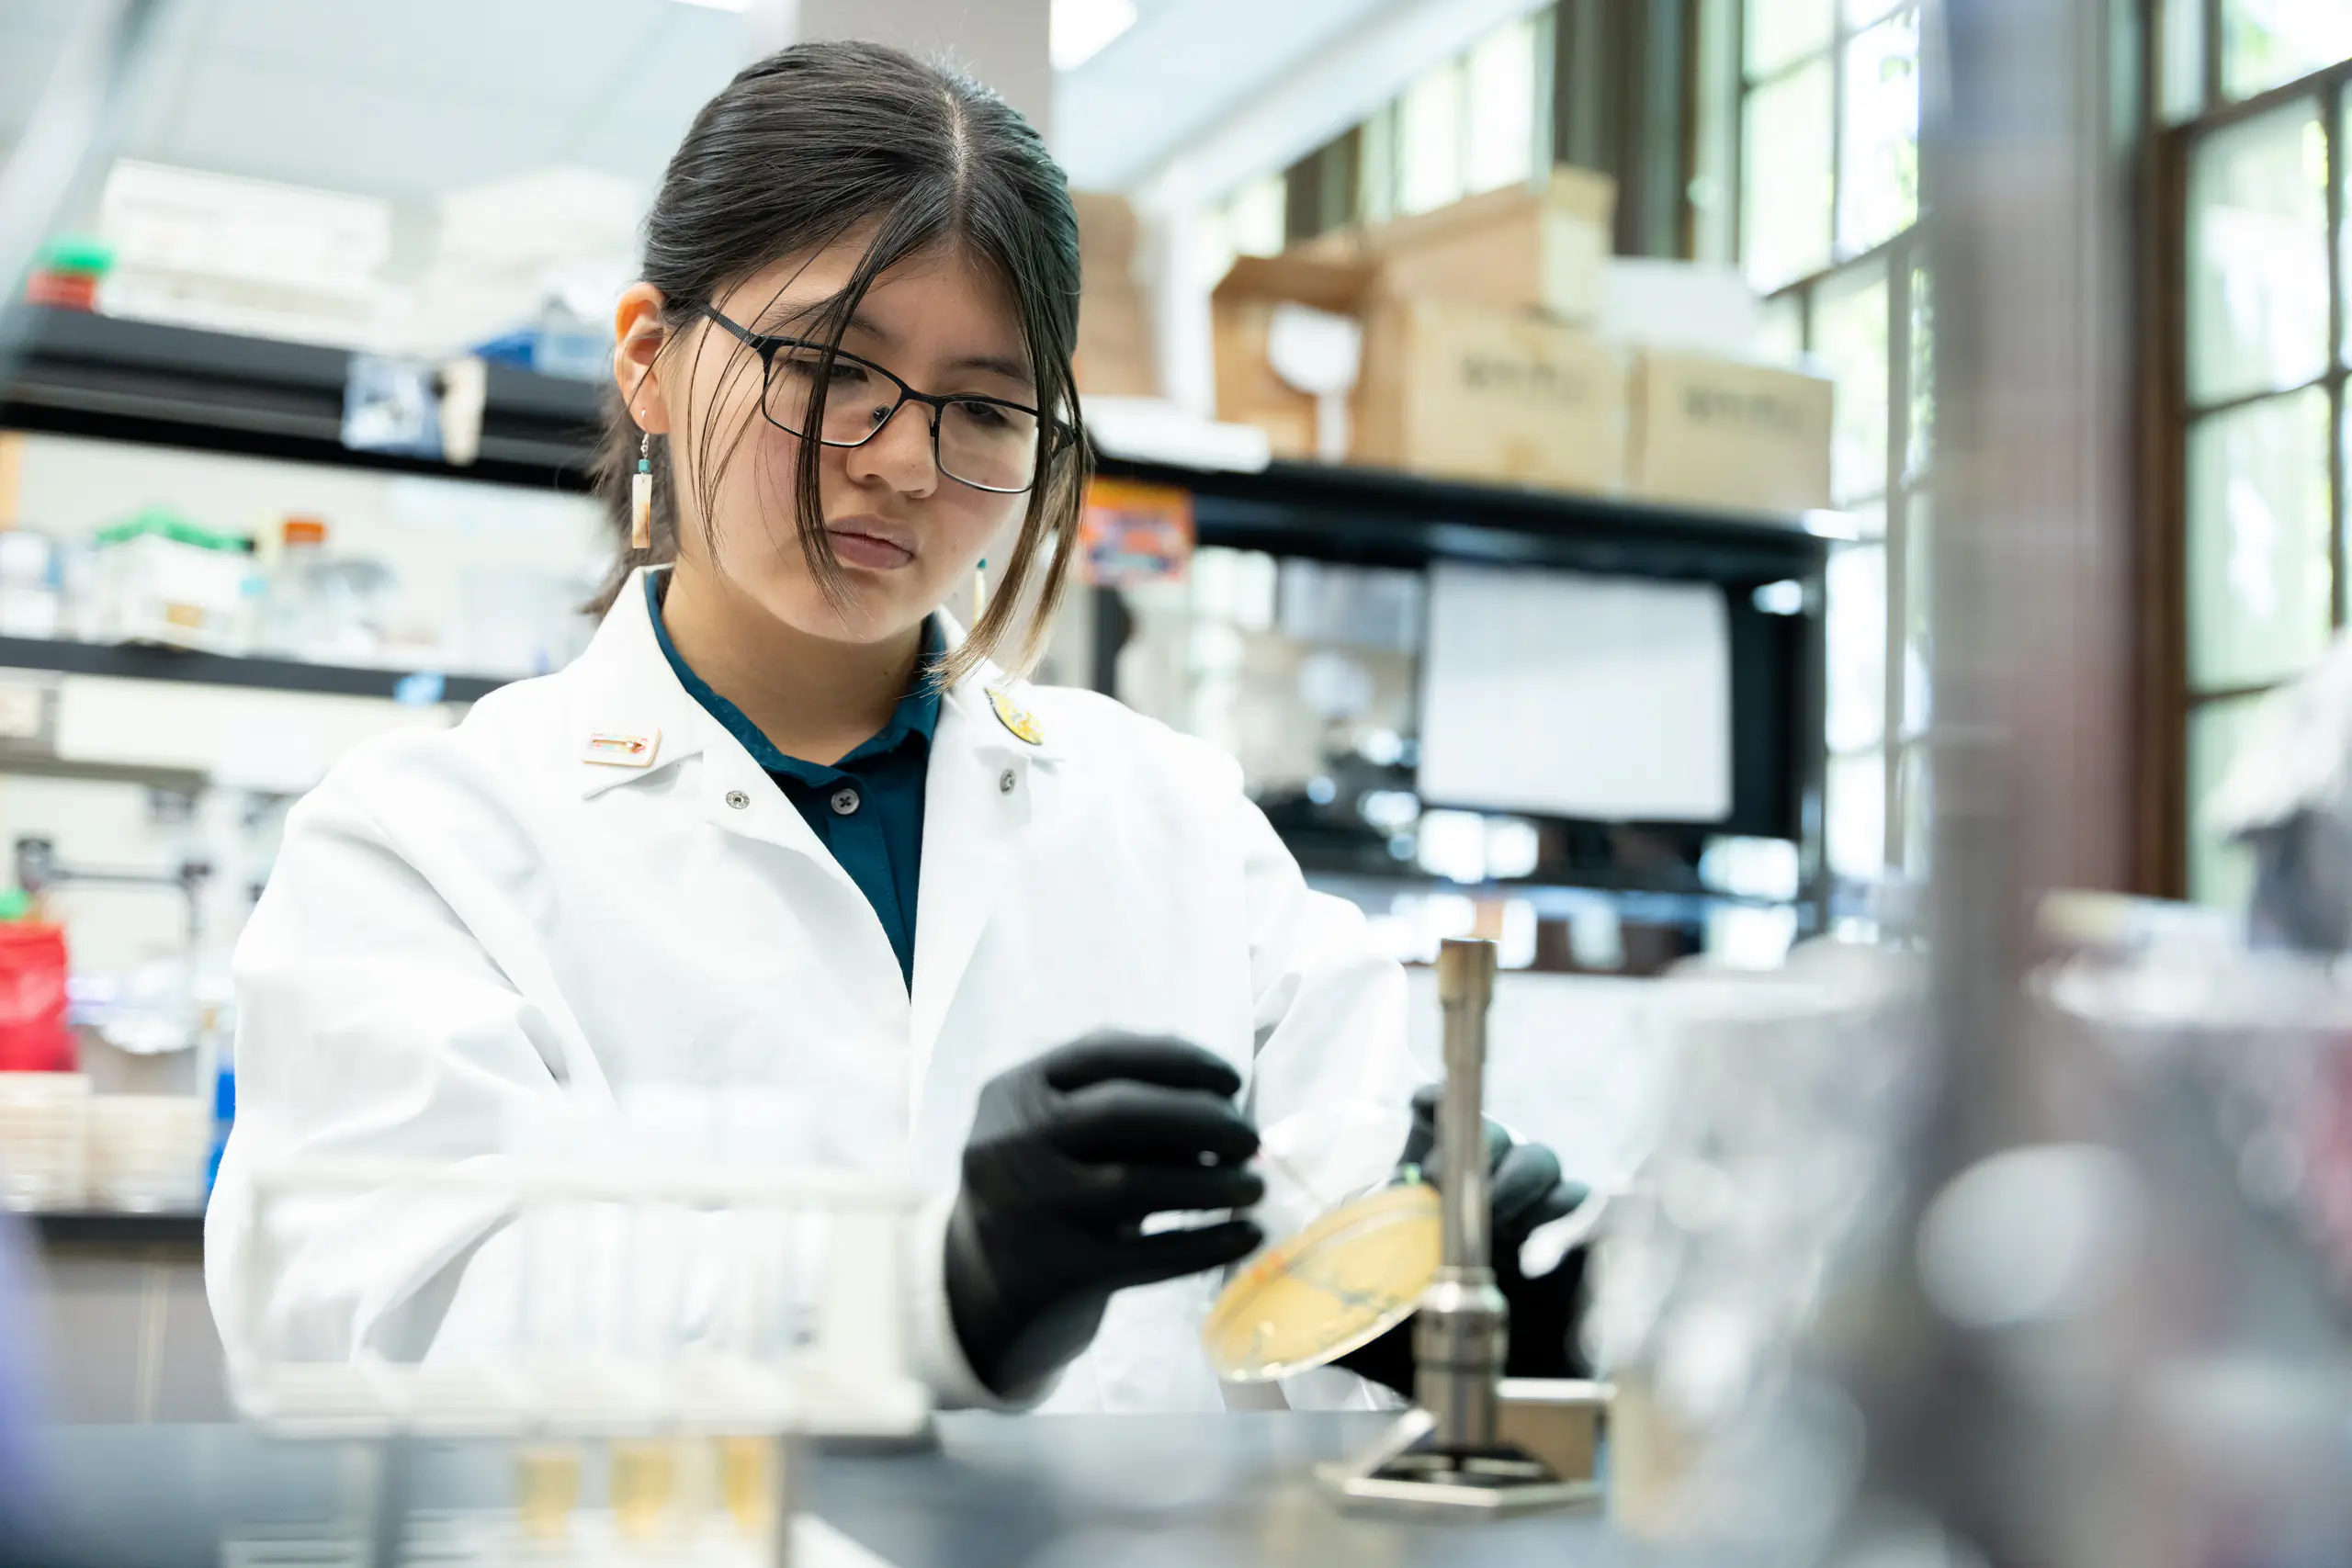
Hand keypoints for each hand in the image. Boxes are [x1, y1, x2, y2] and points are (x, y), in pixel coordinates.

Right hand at [945, 1034, 1265, 1398]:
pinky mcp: (1055, 1272)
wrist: (978, 1286)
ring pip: (1137, 1185)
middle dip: (1202, 1117)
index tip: (1233, 1079)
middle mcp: (1011, 1142)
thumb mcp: (1061, 1134)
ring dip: (1214, 1184)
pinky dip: (1207, 1244)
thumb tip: (1227, 1107)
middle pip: (1120, 1112)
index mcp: (1015, 1090)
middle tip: (1252, 1139)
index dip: (1178, 1059)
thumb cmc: (1047, 1189)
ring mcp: (1028, 1209)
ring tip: (1255, 1187)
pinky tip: (1247, 1235)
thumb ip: (1126, 1108)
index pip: (1102, 1051)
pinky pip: (1148, 1257)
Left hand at [1335, 1086, 1589, 1396]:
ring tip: (1498, 1226)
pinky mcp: (1582, 1241)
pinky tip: (1539, 1253)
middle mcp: (1486, 1193)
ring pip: (1541, 1159)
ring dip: (1517, 1181)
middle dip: (1475, 1148)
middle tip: (1444, 1186)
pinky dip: (1566, 1218)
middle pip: (1491, 1132)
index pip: (1436, 1117)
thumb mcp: (1376, 1333)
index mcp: (1434, 1195)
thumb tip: (1275, 1301)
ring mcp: (1537, 1214)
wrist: (1508, 1413)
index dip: (1434, 1109)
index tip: (1422, 1120)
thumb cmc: (1436, 1365)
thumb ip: (1340, 1307)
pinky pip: (1584, 1205)